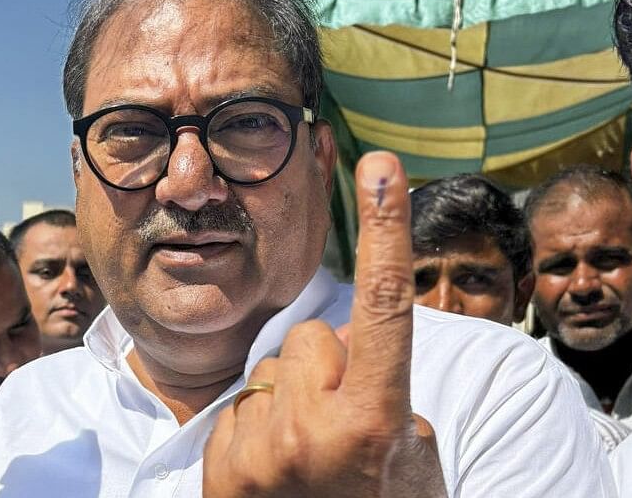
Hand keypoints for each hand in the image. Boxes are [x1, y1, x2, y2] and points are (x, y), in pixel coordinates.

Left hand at [203, 151, 446, 497]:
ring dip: (287, 397)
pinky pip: (239, 404)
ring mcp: (258, 449)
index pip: (382, 307)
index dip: (386, 230)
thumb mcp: (412, 459)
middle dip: (325, 365)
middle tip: (338, 422)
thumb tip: (348, 352)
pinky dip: (256, 426)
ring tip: (304, 455)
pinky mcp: (218, 462)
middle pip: (309, 338)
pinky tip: (273, 470)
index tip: (381, 164)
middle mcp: (312, 430)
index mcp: (374, 422)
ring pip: (270, 370)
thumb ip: (385, 393)